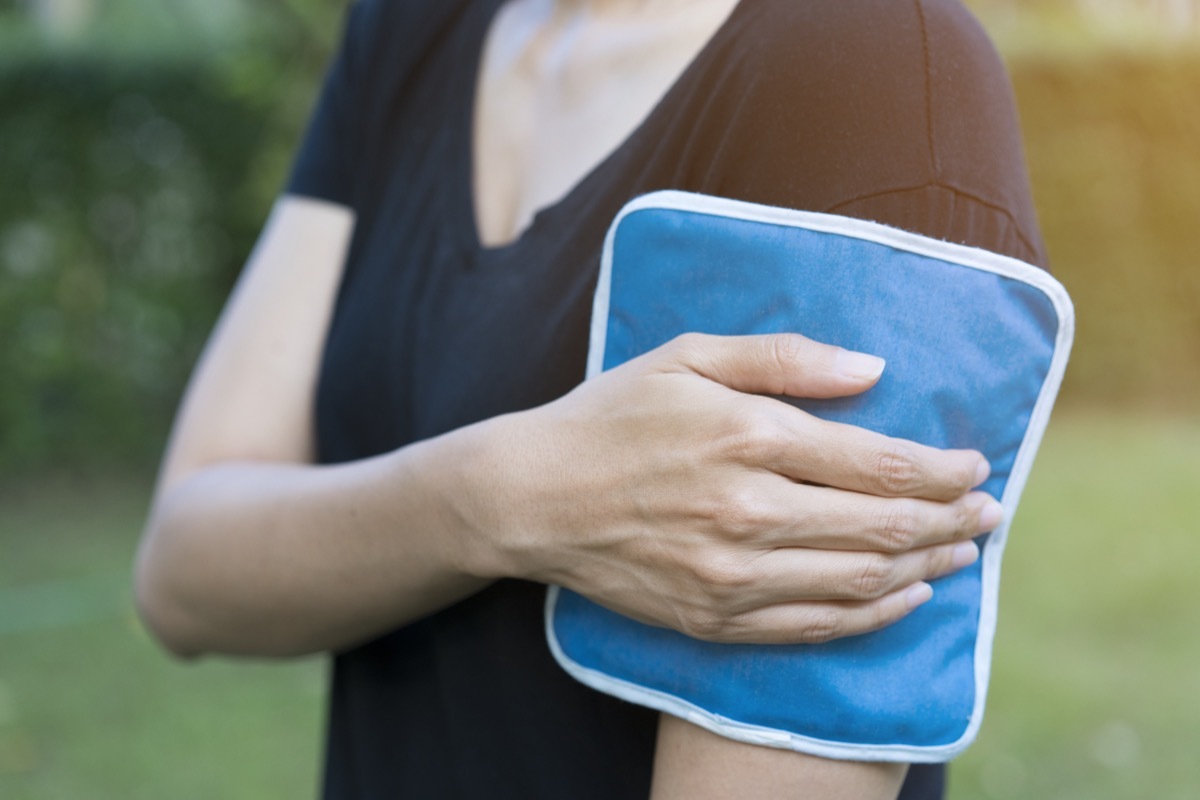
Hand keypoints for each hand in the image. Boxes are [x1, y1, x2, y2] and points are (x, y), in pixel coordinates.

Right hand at [462, 332, 999, 644]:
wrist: (532, 497)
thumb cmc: (611, 416)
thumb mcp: (687, 357)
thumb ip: (784, 358)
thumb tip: (872, 369)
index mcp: (748, 436)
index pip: (879, 463)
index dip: (943, 468)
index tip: (976, 463)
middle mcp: (750, 512)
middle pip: (885, 525)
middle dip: (953, 519)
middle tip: (990, 512)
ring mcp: (732, 575)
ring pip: (861, 580)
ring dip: (926, 566)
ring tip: (964, 553)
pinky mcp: (714, 618)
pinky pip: (817, 626)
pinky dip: (874, 614)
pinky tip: (906, 598)